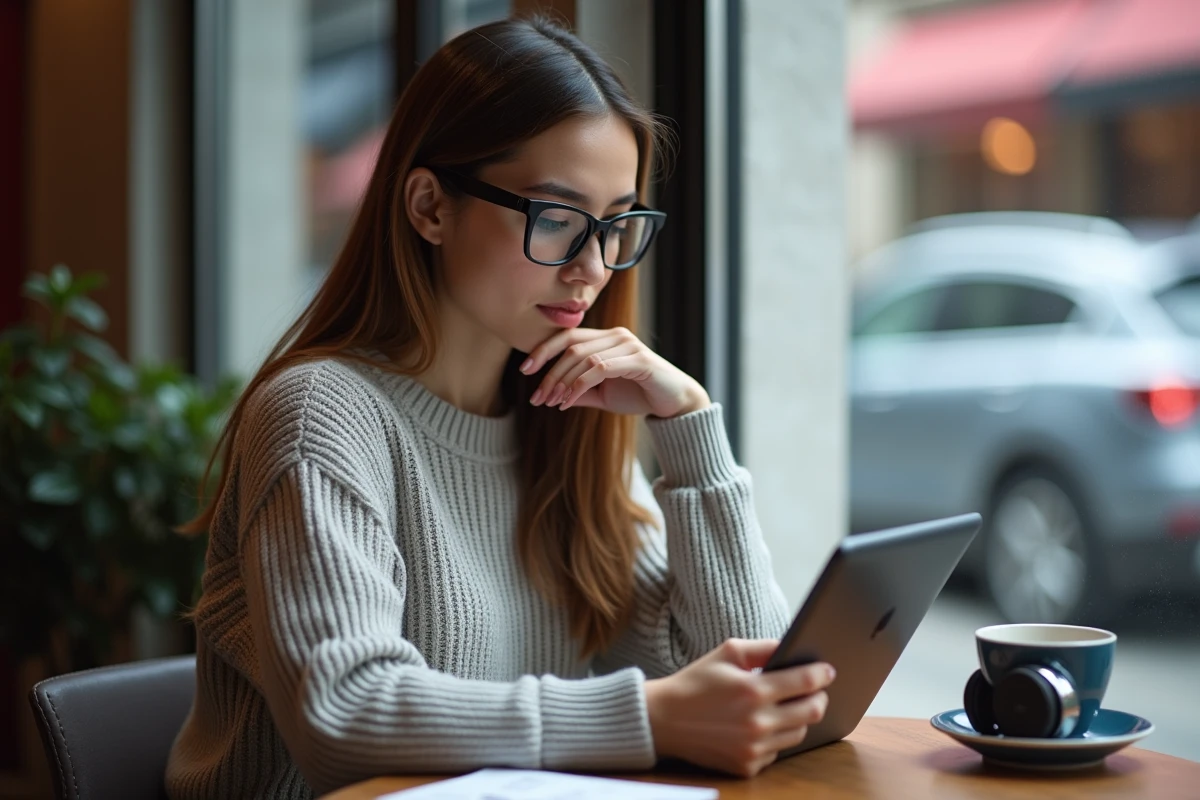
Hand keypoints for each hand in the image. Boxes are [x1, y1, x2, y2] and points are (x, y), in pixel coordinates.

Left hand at [520, 327, 710, 417]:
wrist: (675, 404)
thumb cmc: (639, 395)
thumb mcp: (602, 395)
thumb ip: (579, 391)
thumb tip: (551, 395)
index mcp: (606, 338)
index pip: (567, 336)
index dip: (543, 350)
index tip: (524, 371)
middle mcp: (616, 336)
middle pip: (571, 347)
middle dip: (549, 373)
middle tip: (537, 397)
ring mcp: (628, 346)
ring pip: (583, 357)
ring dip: (562, 382)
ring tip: (552, 402)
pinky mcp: (639, 360)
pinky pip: (600, 369)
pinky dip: (580, 385)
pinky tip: (569, 402)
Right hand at [643, 639, 833, 777]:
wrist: (663, 720)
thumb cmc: (695, 682)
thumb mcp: (726, 653)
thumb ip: (763, 648)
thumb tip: (793, 647)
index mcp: (753, 690)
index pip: (804, 682)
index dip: (821, 674)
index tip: (828, 670)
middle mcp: (757, 723)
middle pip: (812, 712)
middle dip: (819, 698)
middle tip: (816, 690)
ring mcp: (753, 748)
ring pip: (798, 734)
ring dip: (799, 719)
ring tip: (790, 706)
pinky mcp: (747, 766)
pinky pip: (777, 752)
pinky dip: (776, 738)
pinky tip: (763, 726)